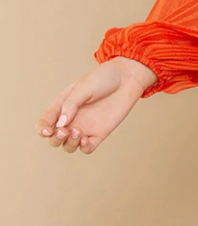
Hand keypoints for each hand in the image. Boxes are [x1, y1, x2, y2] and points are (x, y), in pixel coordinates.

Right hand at [35, 57, 158, 153]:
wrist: (127, 78)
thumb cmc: (104, 78)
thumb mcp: (83, 87)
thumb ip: (70, 105)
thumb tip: (60, 124)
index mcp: (62, 106)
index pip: (45, 123)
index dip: (42, 130)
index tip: (48, 130)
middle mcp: (72, 119)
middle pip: (55, 138)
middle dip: (55, 139)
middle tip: (64, 130)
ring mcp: (85, 127)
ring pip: (69, 146)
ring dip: (69, 144)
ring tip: (77, 131)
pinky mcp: (100, 133)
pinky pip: (87, 148)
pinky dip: (83, 148)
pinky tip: (85, 139)